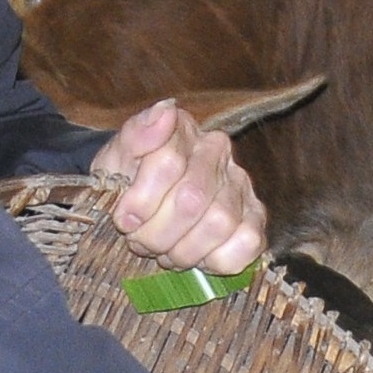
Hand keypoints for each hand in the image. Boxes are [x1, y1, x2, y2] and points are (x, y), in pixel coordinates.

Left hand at [89, 97, 266, 272]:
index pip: (167, 164)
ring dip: (183, 250)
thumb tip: (167, 112)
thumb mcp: (116, 158)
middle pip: (191, 200)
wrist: (141, 208)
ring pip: (218, 224)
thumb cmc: (128, 181)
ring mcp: (241, 186)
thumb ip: (136, 134)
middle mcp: (218, 152)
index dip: (140, 201)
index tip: (124, 220)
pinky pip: (246, 244)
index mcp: (183, 131)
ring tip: (165, 251)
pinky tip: (197, 256)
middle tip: (142, 242)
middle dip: (158, 232)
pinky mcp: (255, 219)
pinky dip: (215, 260)